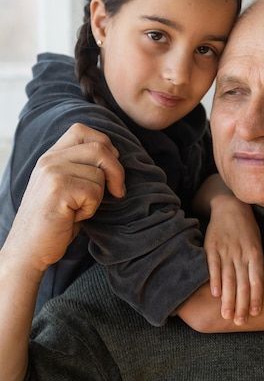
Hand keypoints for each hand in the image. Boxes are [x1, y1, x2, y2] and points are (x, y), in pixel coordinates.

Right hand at [5, 123, 124, 271]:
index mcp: (50, 155)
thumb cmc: (56, 221)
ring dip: (99, 196)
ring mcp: (51, 172)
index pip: (83, 131)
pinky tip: (74, 216)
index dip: (105, 146)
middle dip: (116, 172)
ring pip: (100, 173)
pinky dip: (92, 208)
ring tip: (79, 208)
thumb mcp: (67, 186)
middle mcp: (49, 159)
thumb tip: (116, 155)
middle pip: (100, 148)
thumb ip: (82, 166)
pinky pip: (95, 192)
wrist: (29, 249)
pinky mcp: (58, 189)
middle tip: (116, 192)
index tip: (109, 169)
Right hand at [203, 188, 263, 324]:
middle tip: (240, 322)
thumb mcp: (256, 243)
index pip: (257, 280)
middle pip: (242, 284)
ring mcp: (226, 251)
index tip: (255, 313)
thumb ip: (256, 263)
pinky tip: (215, 294)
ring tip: (227, 315)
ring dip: (228, 299)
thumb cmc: (247, 229)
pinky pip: (213, 266)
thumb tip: (256, 286)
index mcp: (255, 253)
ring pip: (228, 279)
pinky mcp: (212, 247)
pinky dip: (215, 280)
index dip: (256, 297)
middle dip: (241, 304)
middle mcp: (241, 254)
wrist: (230, 206)